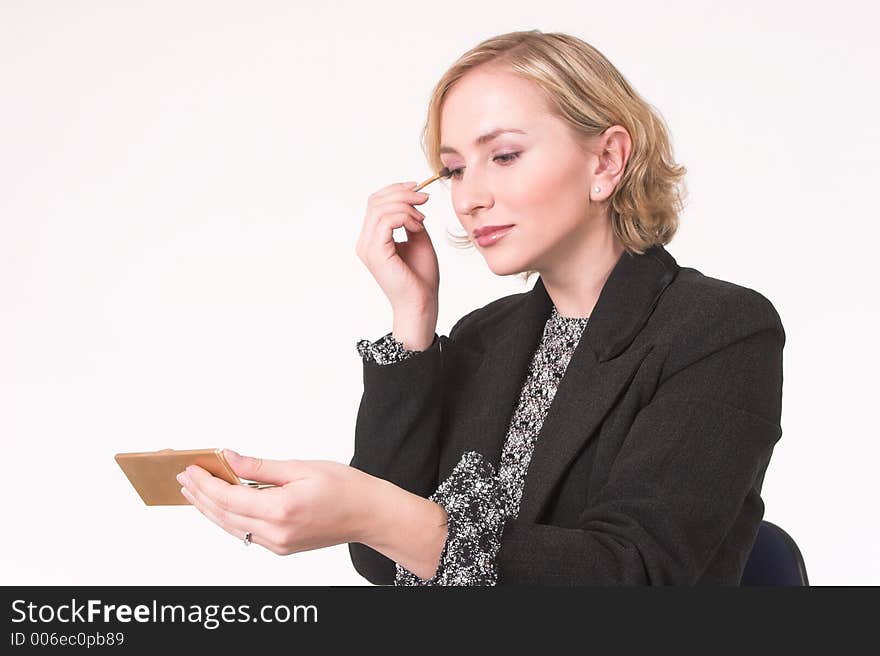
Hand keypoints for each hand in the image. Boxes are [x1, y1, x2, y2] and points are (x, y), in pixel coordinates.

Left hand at [177, 450, 373, 554]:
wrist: (370, 515)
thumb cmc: (344, 487)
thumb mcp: (301, 467)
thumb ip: (260, 466)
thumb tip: (228, 458)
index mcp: (281, 510)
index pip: (229, 498)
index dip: (206, 483)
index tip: (190, 469)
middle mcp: (276, 533)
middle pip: (225, 515)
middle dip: (200, 496)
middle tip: (183, 478)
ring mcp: (278, 544)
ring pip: (232, 527)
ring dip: (210, 509)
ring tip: (194, 491)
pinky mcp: (282, 547)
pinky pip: (247, 533)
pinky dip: (229, 518)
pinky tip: (221, 505)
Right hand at [355, 181, 439, 314]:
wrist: (422, 303)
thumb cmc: (420, 277)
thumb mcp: (418, 240)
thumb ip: (411, 220)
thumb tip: (412, 201)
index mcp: (372, 238)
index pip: (375, 202)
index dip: (395, 190)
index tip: (418, 188)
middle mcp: (365, 242)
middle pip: (375, 201)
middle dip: (402, 194)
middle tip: (425, 199)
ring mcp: (367, 247)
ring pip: (381, 208)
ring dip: (406, 206)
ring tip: (422, 219)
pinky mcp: (376, 253)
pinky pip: (387, 221)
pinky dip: (406, 218)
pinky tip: (418, 227)